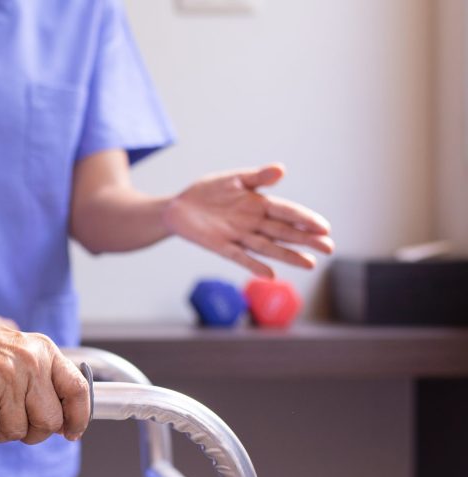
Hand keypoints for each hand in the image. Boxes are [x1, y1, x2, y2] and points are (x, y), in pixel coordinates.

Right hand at [0, 311, 89, 443]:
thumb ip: (39, 378)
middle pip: (49, 421)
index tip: (71, 432)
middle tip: (9, 424)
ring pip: (17, 431)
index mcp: (43, 350)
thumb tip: (59, 419)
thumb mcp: (15, 351)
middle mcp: (30, 363)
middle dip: (30, 432)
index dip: (78, 417)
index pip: (78, 389)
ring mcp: (6, 378)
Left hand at [163, 164, 333, 276]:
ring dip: (288, 256)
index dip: (305, 220)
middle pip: (284, 233)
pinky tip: (270, 275)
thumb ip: (257, 177)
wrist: (179, 206)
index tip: (325, 228)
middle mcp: (253, 223)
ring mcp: (238, 236)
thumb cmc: (208, 191)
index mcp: (259, 204)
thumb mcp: (233, 179)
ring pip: (268, 247)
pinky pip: (240, 257)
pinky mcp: (221, 246)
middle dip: (306, 241)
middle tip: (329, 248)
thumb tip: (281, 169)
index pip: (287, 213)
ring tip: (310, 264)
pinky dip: (254, 265)